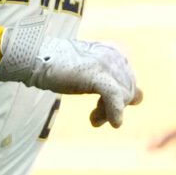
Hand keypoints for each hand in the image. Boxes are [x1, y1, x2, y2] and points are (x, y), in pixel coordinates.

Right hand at [0, 28, 142, 127]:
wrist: (35, 57)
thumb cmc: (57, 66)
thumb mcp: (89, 72)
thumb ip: (112, 82)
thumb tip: (140, 96)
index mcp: (114, 51)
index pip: (129, 81)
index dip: (118, 97)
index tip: (99, 105)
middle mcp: (114, 55)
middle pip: (129, 89)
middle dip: (115, 106)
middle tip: (95, 116)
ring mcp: (107, 64)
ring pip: (123, 96)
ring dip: (109, 112)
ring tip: (94, 118)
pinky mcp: (97, 74)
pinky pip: (114, 97)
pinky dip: (114, 112)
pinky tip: (113, 123)